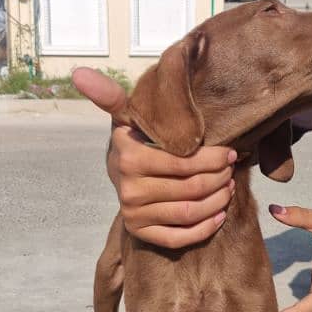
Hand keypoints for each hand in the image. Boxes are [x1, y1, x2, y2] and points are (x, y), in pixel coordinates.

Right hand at [73, 68, 236, 247]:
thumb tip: (79, 72)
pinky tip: (218, 215)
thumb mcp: (126, 114)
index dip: (212, 159)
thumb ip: (111, 94)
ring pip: (188, 213)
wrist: (121, 171)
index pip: (182, 162)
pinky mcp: (141, 232)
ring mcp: (134, 213)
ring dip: (217, 202)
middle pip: (189, 188)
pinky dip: (203, 229)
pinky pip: (178, 238)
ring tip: (229, 188)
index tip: (229, 152)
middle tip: (232, 169)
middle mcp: (128, 188)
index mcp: (129, 157)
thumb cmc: (135, 138)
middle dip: (219, 178)